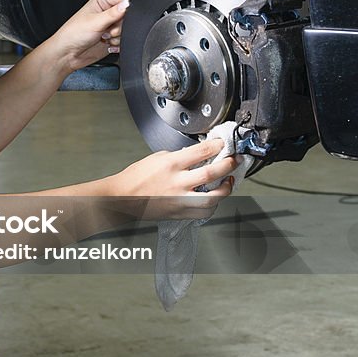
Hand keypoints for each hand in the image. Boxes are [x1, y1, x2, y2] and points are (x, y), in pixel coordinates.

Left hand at [47, 0, 131, 71]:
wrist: (68, 54)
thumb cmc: (73, 34)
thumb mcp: (95, 21)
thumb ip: (114, 13)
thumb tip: (128, 3)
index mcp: (103, 0)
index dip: (129, 8)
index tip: (120, 17)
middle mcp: (109, 11)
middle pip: (130, 16)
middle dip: (121, 26)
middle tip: (108, 29)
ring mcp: (111, 25)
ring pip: (129, 30)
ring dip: (118, 36)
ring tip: (103, 36)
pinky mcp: (113, 37)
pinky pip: (125, 40)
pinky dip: (118, 44)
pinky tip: (106, 42)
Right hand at [108, 139, 238, 219]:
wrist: (123, 197)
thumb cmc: (136, 178)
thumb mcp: (156, 158)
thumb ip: (177, 157)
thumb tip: (194, 156)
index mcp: (171, 164)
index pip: (201, 152)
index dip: (217, 146)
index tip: (224, 143)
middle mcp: (177, 182)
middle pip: (211, 173)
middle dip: (228, 164)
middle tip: (234, 160)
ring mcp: (179, 199)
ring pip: (212, 197)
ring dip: (225, 189)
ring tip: (228, 181)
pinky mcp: (179, 212)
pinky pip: (203, 212)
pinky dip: (212, 205)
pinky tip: (214, 198)